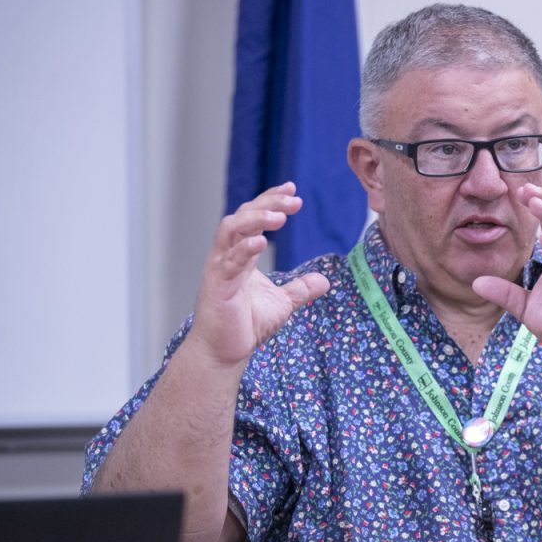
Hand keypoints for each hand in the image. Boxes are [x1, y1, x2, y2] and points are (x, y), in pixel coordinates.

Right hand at [190, 182, 329, 367]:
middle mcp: (228, 256)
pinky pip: (228, 262)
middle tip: (293, 199)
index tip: (292, 190)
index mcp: (242, 255)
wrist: (224, 352)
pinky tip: (260, 241)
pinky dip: (244, 249)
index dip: (271, 201)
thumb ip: (300, 289)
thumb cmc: (245, 325)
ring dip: (254, 219)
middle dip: (268, 204)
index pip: (253, 218)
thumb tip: (324, 281)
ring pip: (230, 230)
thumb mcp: (282, 304)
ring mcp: (219, 268)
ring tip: (279, 216)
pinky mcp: (217, 286)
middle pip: (243, 216)